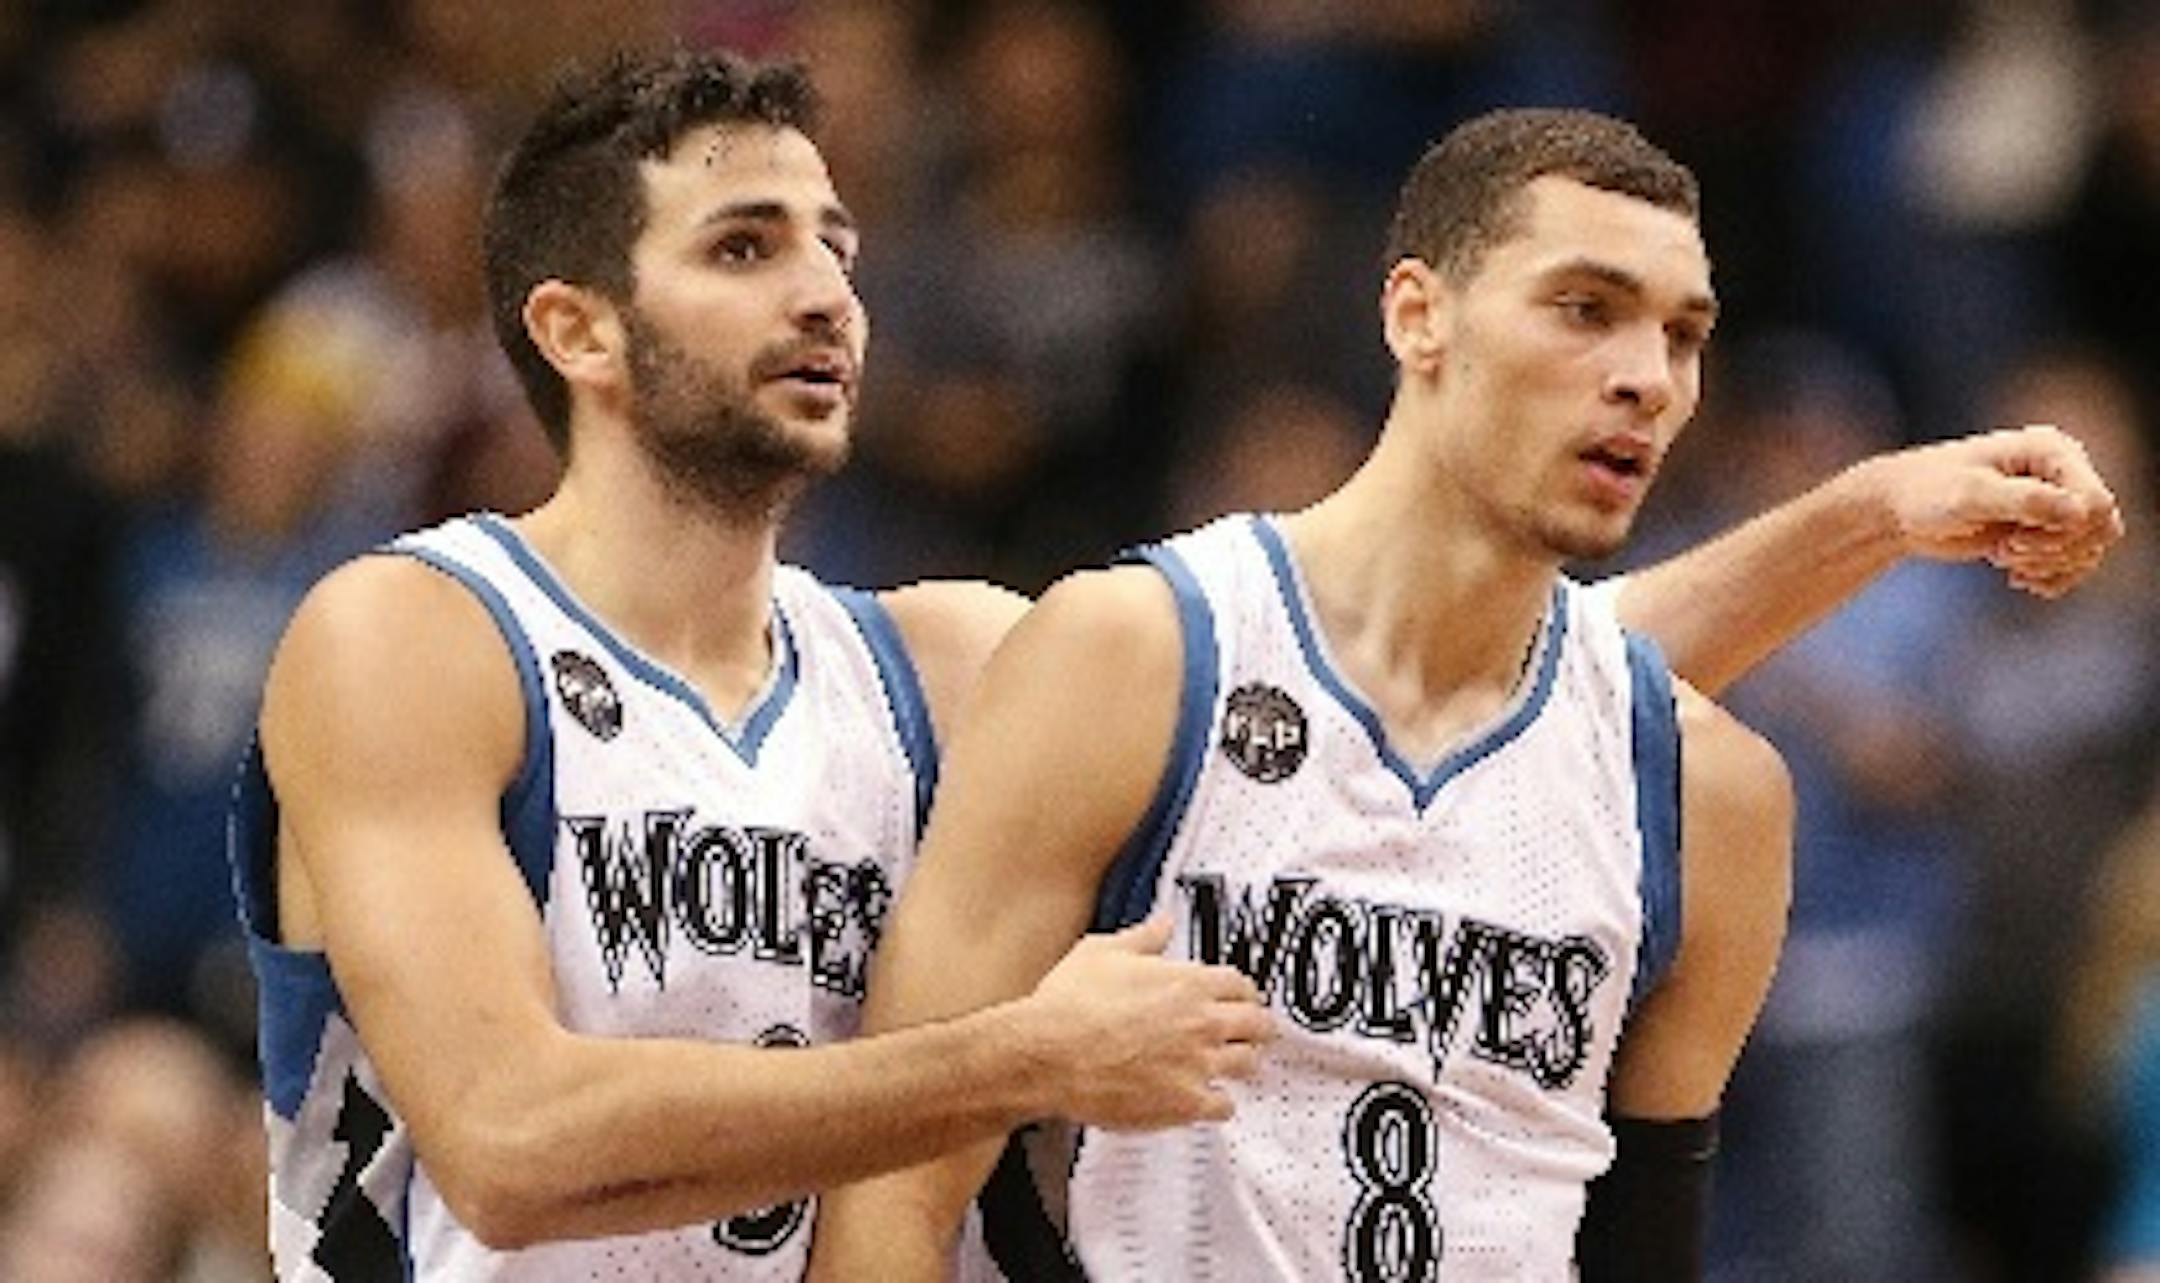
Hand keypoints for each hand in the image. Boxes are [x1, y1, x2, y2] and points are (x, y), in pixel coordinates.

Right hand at [1021, 916, 1272, 1130]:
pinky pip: (1224, 1106)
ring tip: (1237, 1065)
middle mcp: (1202, 1022)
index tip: (1241, 998)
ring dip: (1243, 1063)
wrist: (1049, 1054)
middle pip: (1258, 1024)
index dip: (1244, 992)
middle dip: (1258, 1027)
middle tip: (1255, 1032)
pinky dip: (1220, 1103)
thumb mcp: (1103, 952)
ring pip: (1248, 1064)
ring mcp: (1197, 1064)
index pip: (1242, 984)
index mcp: (1188, 982)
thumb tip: (1162, 923)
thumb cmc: (1069, 1006)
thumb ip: (1142, 938)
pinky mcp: (1185, 1102)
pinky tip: (1211, 1100)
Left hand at [1858, 423, 2122, 596]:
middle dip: (2055, 550)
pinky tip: (2017, 579)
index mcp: (2052, 450)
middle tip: (2005, 551)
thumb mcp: (1970, 496)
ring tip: (2003, 558)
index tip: (2013, 541)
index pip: (2096, 503)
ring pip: (2092, 548)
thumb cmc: (1927, 493)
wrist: (1900, 509)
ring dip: (2052, 565)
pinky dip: (2053, 577)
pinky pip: (2077, 562)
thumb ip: (2024, 501)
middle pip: (2101, 528)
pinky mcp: (2045, 528)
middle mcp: (2063, 472)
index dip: (2064, 533)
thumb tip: (2079, 513)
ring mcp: (2057, 501)